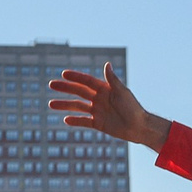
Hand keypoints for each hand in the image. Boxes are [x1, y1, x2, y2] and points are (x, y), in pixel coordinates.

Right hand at [52, 66, 171, 150]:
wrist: (140, 127)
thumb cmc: (133, 108)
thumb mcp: (122, 93)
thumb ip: (113, 80)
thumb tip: (106, 64)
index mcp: (105, 89)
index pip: (87, 81)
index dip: (75, 77)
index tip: (63, 74)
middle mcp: (99, 99)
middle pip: (79, 92)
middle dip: (65, 89)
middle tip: (51, 85)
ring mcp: (98, 111)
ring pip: (78, 106)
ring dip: (65, 105)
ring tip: (51, 104)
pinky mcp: (99, 124)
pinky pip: (84, 121)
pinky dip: (75, 121)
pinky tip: (65, 119)